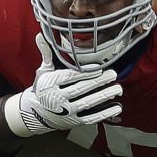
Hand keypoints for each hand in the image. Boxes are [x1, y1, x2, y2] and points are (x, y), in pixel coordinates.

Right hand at [4, 35, 122, 136]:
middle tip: (113, 74)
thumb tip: (41, 35)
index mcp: (49, 84)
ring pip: (87, 104)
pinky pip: (91, 118)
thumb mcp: (43, 70)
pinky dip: (105, 114)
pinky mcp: (74, 121)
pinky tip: (117, 108)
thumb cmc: (44, 87)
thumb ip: (46, 54)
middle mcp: (57, 99)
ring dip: (104, 96)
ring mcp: (66, 112)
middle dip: (98, 82)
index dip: (84, 73)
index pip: (69, 77)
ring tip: (118, 89)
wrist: (38, 113)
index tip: (98, 68)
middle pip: (80, 90)